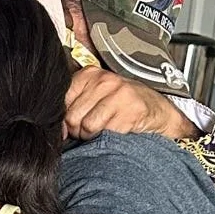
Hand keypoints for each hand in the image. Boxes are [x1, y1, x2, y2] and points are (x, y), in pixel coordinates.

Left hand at [65, 67, 193, 140]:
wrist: (156, 110)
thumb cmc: (122, 105)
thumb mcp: (95, 97)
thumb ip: (74, 106)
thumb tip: (58, 130)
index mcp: (90, 74)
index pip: (62, 101)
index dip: (64, 119)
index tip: (74, 124)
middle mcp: (104, 81)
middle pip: (73, 117)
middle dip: (78, 131)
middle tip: (90, 131)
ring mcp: (119, 94)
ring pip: (87, 127)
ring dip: (92, 137)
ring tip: (102, 131)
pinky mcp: (131, 111)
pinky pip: (107, 133)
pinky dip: (109, 139)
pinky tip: (117, 131)